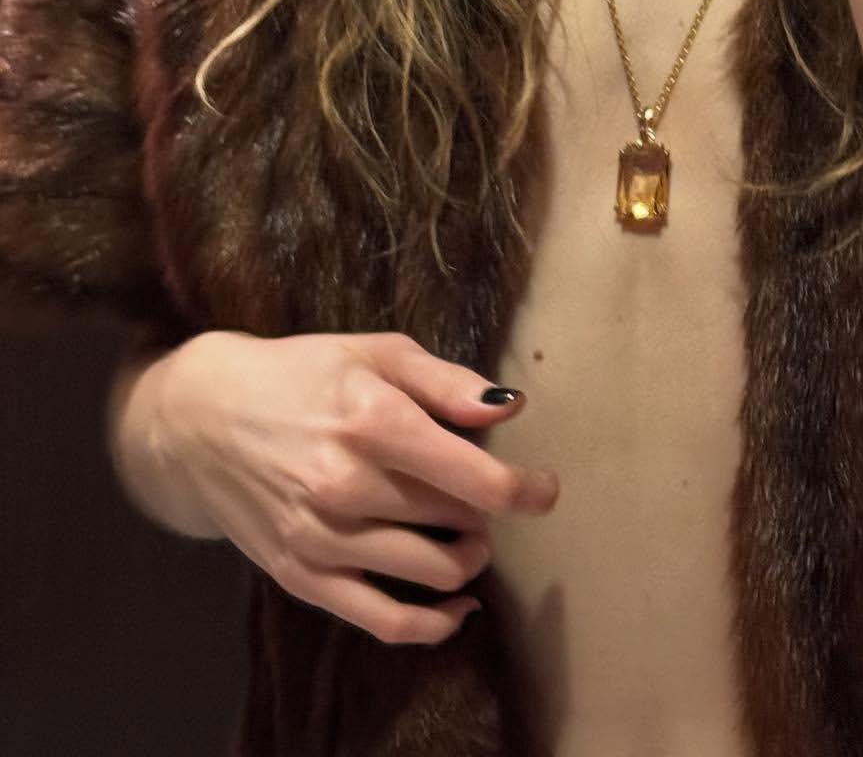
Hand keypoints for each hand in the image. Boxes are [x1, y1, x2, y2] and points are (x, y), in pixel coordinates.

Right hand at [154, 328, 559, 645]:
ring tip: (468, 537)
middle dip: (486, 513)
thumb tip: (510, 408)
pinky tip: (455, 606)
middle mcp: (347, 485)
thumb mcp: (375, 354)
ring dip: (467, 559)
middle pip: (458, 521)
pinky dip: (432, 623)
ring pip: (432, 572)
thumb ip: (446, 382)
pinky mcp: (301, 577)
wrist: (200, 420)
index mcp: (371, 421)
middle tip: (483, 496)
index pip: (473, 477)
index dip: (524, 490)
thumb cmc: (301, 375)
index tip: (545, 490)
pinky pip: (384, 621)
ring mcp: (322, 538)